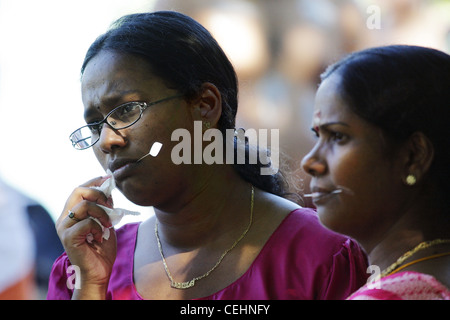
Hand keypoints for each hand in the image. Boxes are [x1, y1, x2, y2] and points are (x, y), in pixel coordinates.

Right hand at [56, 176, 116, 298]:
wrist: (99, 272)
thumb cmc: (102, 249)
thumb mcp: (106, 222)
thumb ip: (105, 207)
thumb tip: (109, 188)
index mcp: (71, 213)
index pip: (79, 189)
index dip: (94, 181)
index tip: (108, 178)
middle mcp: (64, 218)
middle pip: (77, 191)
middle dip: (97, 193)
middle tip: (109, 204)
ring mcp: (64, 227)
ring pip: (84, 205)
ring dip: (102, 213)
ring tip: (108, 225)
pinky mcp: (68, 237)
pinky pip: (86, 222)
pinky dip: (98, 227)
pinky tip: (101, 237)